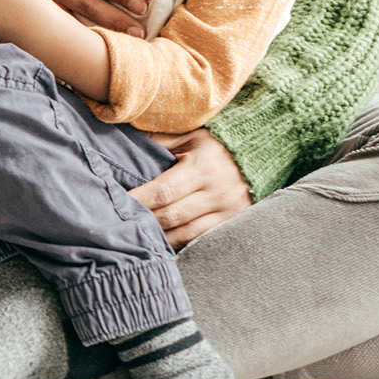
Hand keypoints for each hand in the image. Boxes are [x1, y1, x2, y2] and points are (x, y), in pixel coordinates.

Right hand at [6, 0, 146, 36]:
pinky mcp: (43, 10)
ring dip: (105, 29)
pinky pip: (67, 24)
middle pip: (89, 4)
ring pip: (78, 18)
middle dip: (116, 18)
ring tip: (130, 39)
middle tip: (139, 31)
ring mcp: (46, 0)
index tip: (140, 4)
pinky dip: (86, 34)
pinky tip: (104, 41)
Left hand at [129, 128, 251, 246]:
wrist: (261, 152)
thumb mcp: (191, 136)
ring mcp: (225, 211)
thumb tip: (129, 145)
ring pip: (184, 233)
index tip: (117, 203)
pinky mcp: (231, 223)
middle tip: (118, 222)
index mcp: (202, 167)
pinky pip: (199, 239)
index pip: (163, 191)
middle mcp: (215, 192)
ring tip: (135, 234)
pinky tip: (159, 242)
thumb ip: (161, 142)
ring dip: (158, 235)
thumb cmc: (217, 143)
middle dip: (143, 220)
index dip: (138, 200)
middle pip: (171, 215)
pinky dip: (177, 242)